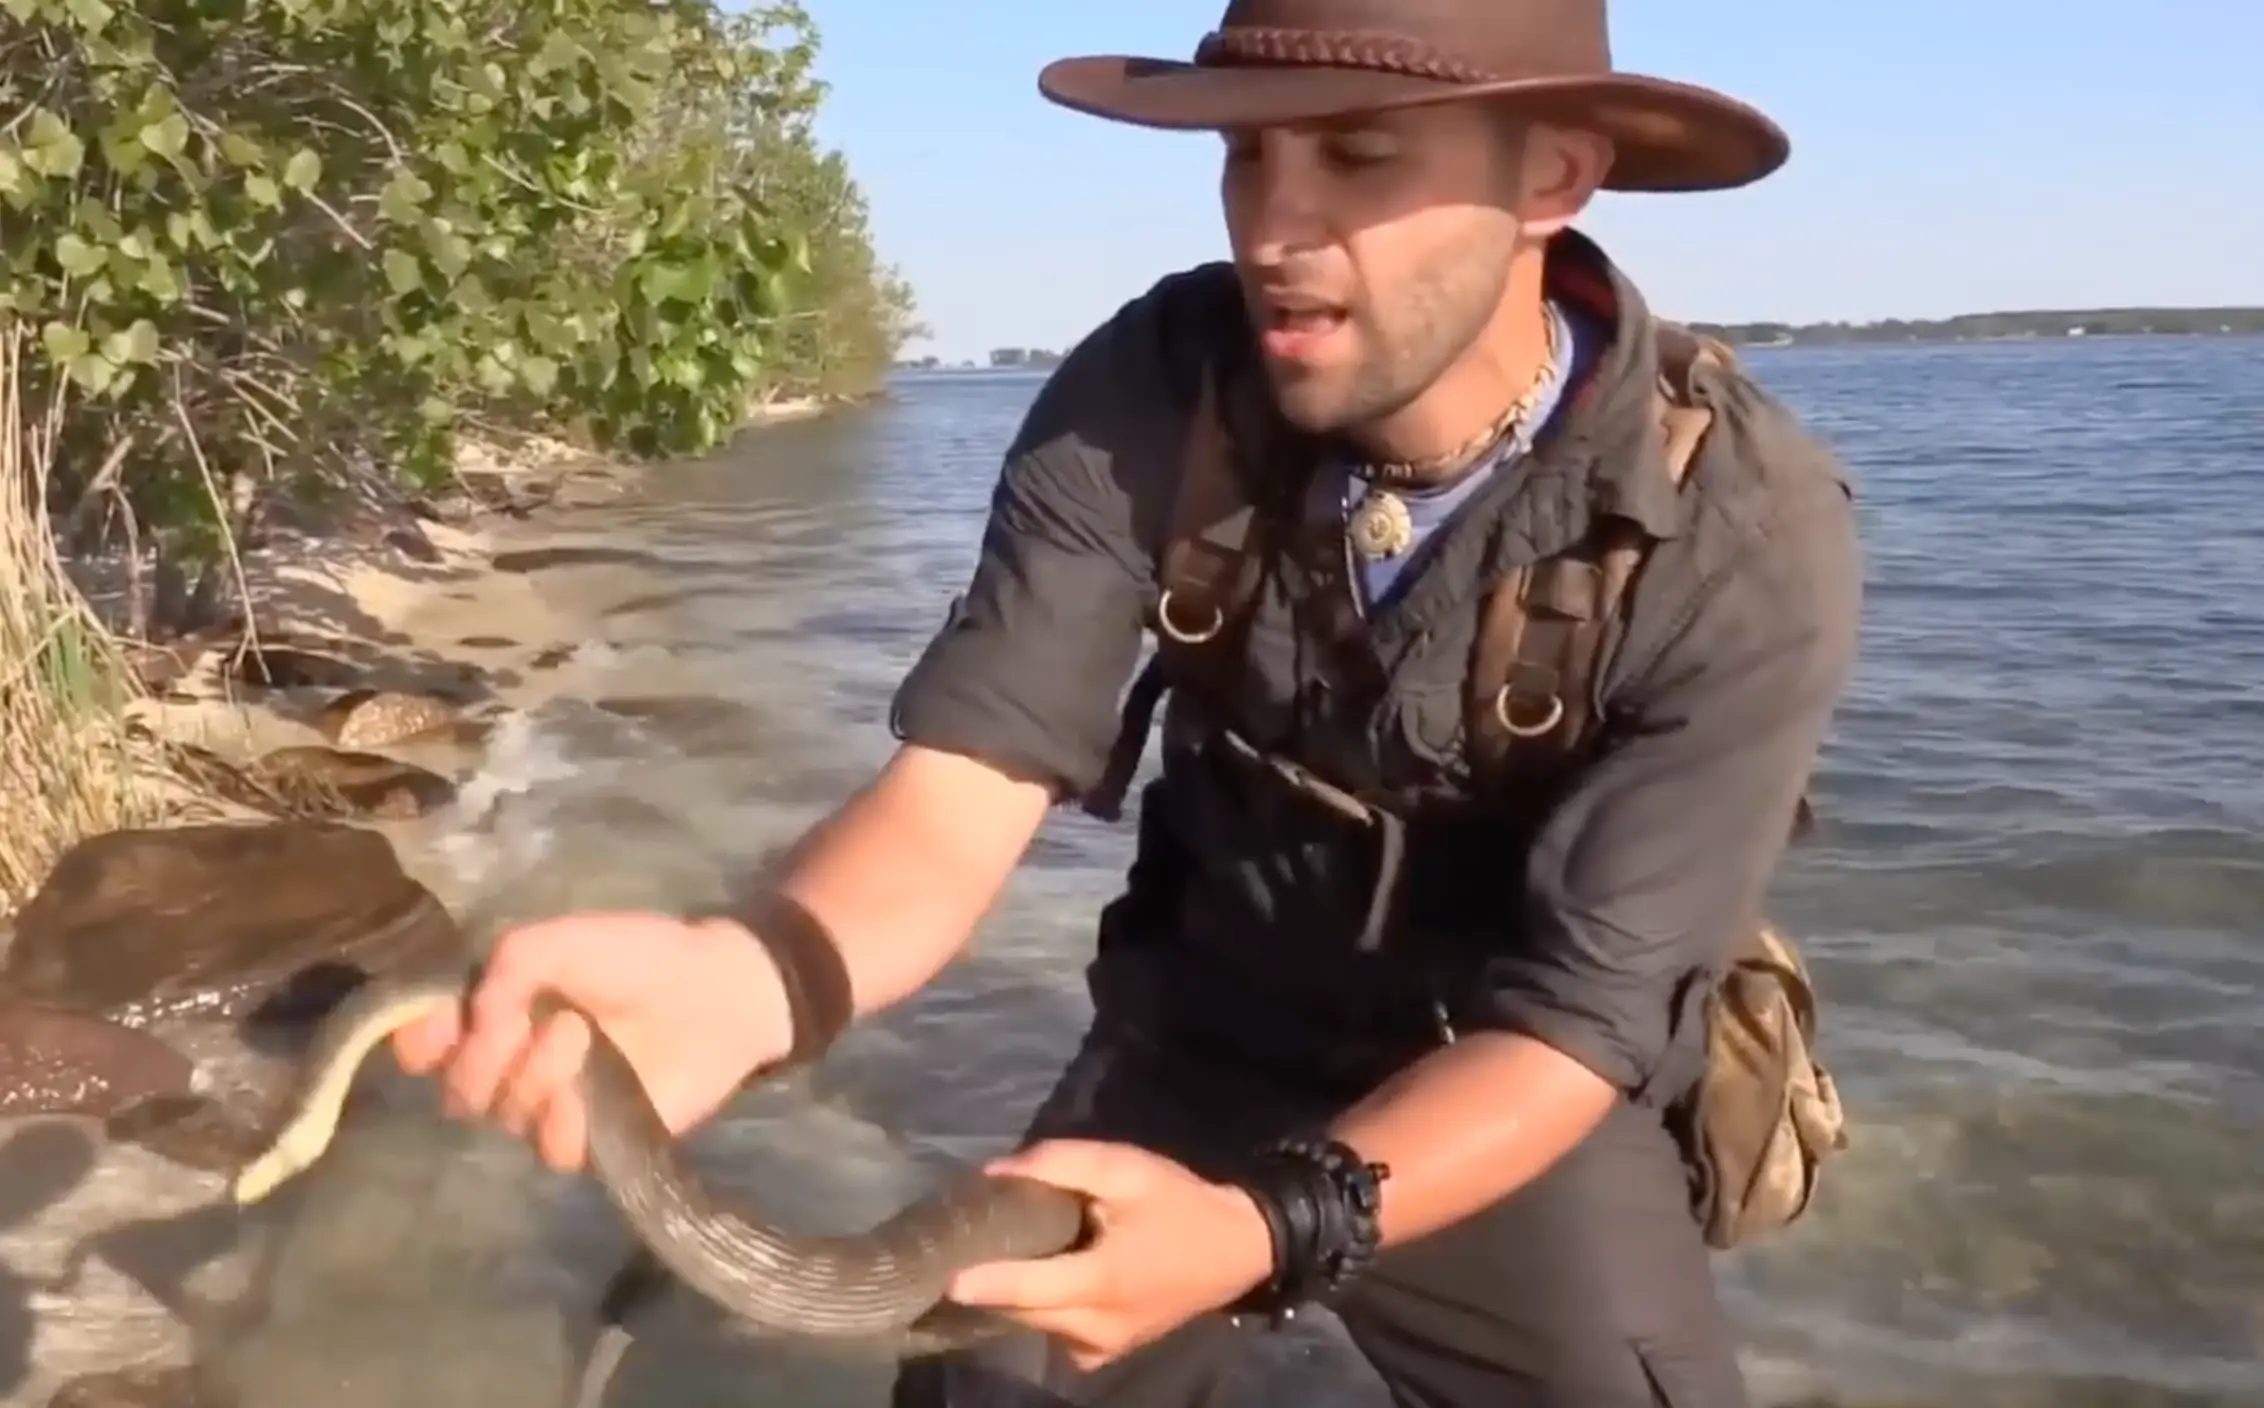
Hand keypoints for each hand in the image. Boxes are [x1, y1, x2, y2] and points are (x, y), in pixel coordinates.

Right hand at [390, 911, 789, 1171]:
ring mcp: (550, 1106)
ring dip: (534, 1073)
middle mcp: (512, 1064)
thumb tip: (473, 1019)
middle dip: (479, 1057)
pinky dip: (563, 1121)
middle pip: (456, 1088)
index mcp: (495, 1013)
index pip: (425, 1044)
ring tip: (581, 1034)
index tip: (435, 1029)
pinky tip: (587, 1091)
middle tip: (524, 1020)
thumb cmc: (638, 955)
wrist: (714, 989)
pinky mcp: (593, 1139)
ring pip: (504, 1115)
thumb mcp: (559, 939)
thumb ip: (503, 967)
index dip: (419, 1041)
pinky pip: (552, 1149)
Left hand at [945, 1139, 1273, 1370]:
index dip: (979, 1282)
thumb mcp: (1124, 1168)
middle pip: (1021, 1313)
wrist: (1240, 1249)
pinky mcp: (1110, 1352)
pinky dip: (1040, 1311)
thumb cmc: (1179, 1205)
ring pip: (1036, 1327)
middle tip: (960, 1247)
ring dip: (1012, 1299)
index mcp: (1102, 1282)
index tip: (939, 1271)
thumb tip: (993, 1174)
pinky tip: (1037, 1279)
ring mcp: (1104, 1347)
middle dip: (989, 1286)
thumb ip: (1059, 1165)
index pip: (1024, 1290)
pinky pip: (1057, 1335)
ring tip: (995, 1257)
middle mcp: (1097, 1328)